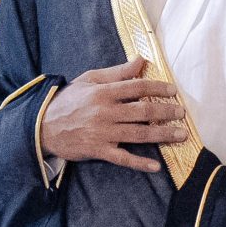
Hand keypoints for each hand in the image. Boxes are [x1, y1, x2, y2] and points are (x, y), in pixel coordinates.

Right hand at [38, 56, 187, 174]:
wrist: (43, 126)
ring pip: (138, 133)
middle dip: (166, 112)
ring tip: (181, 134)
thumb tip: (140, 60)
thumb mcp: (89, 80)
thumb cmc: (68, 101)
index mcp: (103, 92)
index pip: (137, 87)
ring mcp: (103, 133)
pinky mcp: (99, 150)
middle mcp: (105, 112)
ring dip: (162, 134)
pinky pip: (123, 158)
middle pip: (143, 111)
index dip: (158, 88)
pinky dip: (140, 163)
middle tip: (182, 113)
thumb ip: (116, 72)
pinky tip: (156, 166)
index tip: (173, 91)